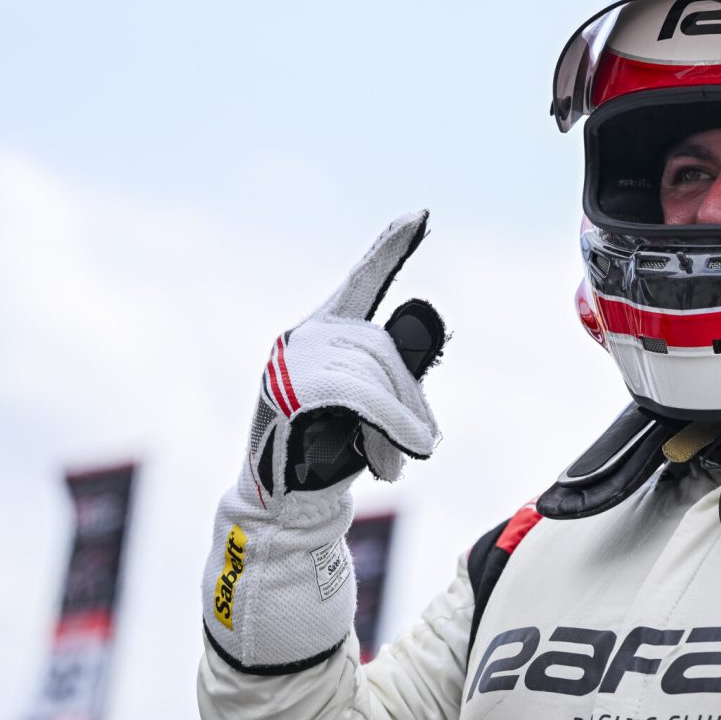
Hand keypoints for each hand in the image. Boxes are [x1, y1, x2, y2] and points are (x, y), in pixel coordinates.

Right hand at [244, 210, 443, 505]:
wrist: (285, 504)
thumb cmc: (331, 452)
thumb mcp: (372, 402)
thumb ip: (395, 365)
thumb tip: (434, 326)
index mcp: (325, 332)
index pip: (363, 281)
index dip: (391, 248)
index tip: (420, 215)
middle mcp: (305, 337)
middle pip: (383, 347)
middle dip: (409, 399)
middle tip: (418, 445)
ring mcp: (294, 361)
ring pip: (376, 374)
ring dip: (400, 423)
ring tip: (398, 460)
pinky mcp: (293, 388)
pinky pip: (364, 395)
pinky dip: (392, 422)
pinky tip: (409, 449)